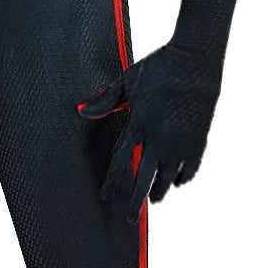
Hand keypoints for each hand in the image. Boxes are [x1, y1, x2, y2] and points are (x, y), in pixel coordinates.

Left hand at [77, 42, 221, 219]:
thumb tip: (81, 111)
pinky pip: (189, 170)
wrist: (194, 60)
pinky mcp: (198, 140)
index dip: (113, 182)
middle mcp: (160, 138)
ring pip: (168, 179)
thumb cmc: (158, 66)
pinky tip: (176, 181)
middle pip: (145, 180)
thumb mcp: (128, 81)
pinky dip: (181, 179)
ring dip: (159, 192)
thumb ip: (106, 100)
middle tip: (129, 218)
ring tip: (154, 199)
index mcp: (139, 123)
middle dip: (135, 201)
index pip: (122, 161)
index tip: (106, 197)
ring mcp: (181, 142)